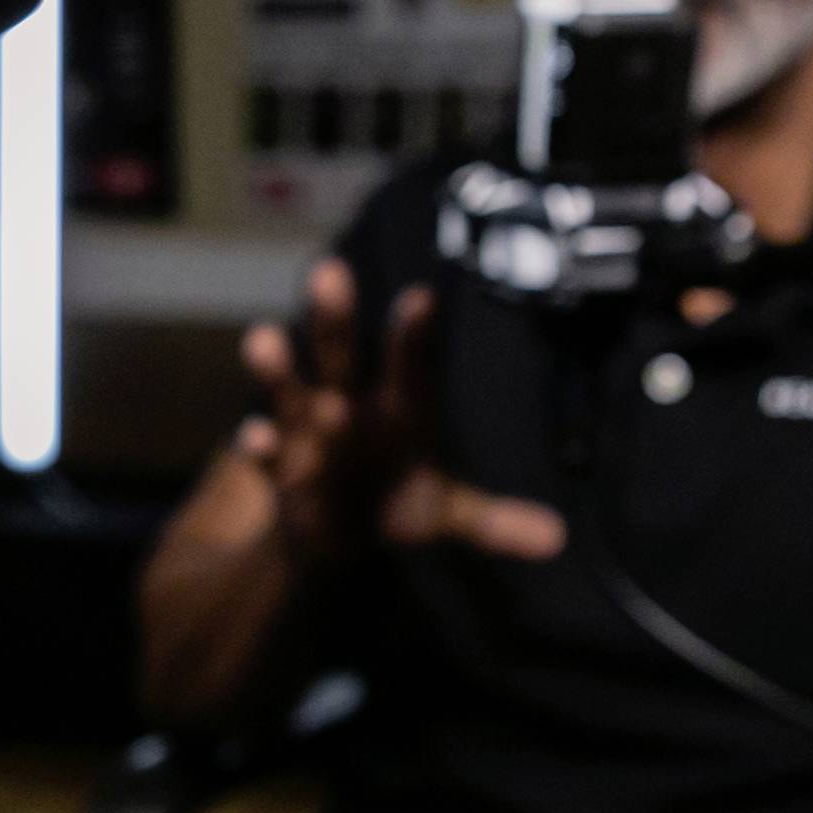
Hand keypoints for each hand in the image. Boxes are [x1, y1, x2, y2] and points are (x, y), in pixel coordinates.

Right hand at [233, 259, 564, 569]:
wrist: (338, 535)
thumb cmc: (398, 503)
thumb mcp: (447, 514)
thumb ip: (494, 520)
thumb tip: (557, 540)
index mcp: (396, 408)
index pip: (408, 363)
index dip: (413, 334)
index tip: (422, 298)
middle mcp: (347, 405)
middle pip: (339, 353)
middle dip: (333, 318)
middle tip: (330, 272)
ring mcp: (307, 433)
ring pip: (290, 390)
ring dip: (278, 368)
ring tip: (263, 340)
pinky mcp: (278, 468)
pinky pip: (264, 455)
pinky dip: (257, 447)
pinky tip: (255, 440)